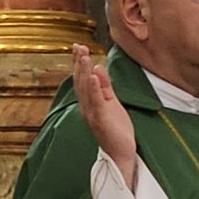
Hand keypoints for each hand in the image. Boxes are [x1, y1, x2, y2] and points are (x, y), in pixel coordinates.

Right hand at [73, 45, 137, 188]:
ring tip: (84, 55)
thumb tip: (98, 67)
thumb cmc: (116, 129)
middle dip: (79, 63)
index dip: (79, 63)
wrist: (121, 153)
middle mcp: (86, 107)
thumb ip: (105, 87)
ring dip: (84, 71)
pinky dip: (93, 88)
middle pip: (80, 81)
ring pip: (85, 89)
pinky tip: (92, 75)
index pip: (82, 79)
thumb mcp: (112, 103)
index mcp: (89, 102)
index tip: (77, 47)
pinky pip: (96, 101)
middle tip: (78, 46)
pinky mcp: (101, 119)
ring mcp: (92, 113)